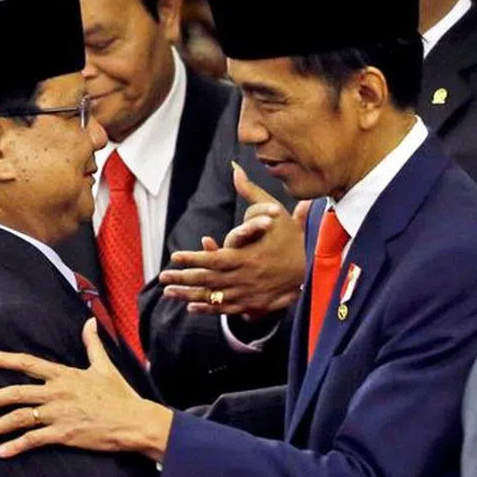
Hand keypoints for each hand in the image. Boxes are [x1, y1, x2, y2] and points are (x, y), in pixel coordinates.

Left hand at [0, 319, 173, 461]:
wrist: (134, 421)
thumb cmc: (120, 395)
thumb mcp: (105, 366)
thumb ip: (93, 344)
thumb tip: (90, 322)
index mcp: (64, 375)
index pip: (28, 363)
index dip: (4, 359)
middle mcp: (57, 392)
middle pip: (15, 393)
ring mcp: (58, 414)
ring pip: (19, 419)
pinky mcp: (63, 434)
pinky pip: (33, 441)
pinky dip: (14, 446)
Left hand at [159, 162, 305, 319]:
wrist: (313, 266)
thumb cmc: (291, 237)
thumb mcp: (272, 211)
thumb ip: (250, 191)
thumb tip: (235, 168)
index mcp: (248, 257)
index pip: (214, 259)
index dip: (192, 259)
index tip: (174, 256)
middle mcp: (246, 278)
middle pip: (209, 281)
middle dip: (183, 279)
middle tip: (163, 277)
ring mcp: (249, 293)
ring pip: (214, 297)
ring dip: (189, 296)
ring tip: (168, 293)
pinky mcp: (253, 304)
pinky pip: (226, 309)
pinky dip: (208, 309)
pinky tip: (191, 307)